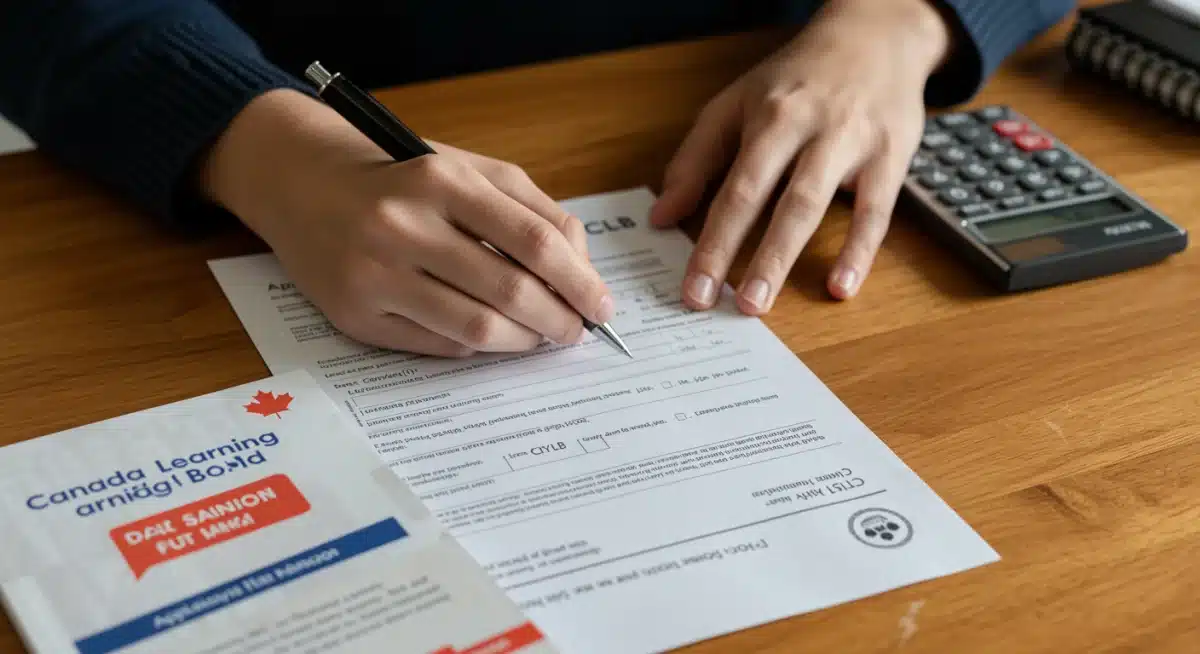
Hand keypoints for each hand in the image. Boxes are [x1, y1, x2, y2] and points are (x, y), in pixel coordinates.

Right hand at [200, 89, 612, 356]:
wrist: (303, 186)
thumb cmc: (402, 179)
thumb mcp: (468, 170)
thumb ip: (532, 208)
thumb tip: (581, 268)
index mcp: (442, 180)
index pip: (534, 241)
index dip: (579, 281)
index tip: (601, 305)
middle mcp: (404, 226)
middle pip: (510, 291)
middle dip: (559, 319)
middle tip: (577, 330)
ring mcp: (374, 274)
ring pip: (475, 329)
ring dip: (523, 342)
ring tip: (541, 337)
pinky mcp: (355, 315)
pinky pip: (436, 346)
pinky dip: (477, 349)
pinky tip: (492, 337)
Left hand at [649, 0, 952, 312]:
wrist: (875, 36)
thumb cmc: (796, 79)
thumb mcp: (736, 104)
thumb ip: (696, 159)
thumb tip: (661, 216)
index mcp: (768, 117)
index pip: (734, 189)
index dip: (712, 242)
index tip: (693, 288)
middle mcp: (809, 128)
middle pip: (774, 199)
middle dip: (748, 257)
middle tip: (726, 306)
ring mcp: (852, 141)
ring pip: (815, 204)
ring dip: (787, 258)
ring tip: (762, 302)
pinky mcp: (891, 155)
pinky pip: (877, 212)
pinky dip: (860, 252)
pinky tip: (841, 287)